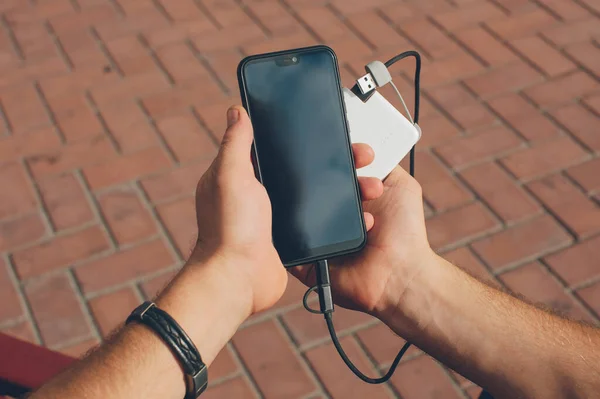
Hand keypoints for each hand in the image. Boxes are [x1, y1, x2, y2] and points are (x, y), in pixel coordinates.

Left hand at [188, 106, 383, 314]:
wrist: (240, 278)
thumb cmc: (230, 228)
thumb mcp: (230, 176)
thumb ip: (235, 143)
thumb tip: (237, 111)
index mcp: (240, 176)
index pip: (268, 146)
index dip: (292, 135)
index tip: (320, 126)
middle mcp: (256, 194)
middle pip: (297, 169)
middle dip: (328, 161)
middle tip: (358, 155)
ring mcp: (272, 216)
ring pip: (311, 193)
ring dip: (338, 187)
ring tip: (366, 183)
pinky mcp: (287, 236)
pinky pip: (314, 218)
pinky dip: (333, 213)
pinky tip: (353, 207)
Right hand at [291, 166, 433, 318]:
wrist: (401, 275)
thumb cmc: (405, 233)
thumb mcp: (400, 185)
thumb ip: (383, 163)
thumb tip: (362, 145)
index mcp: (347, 194)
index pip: (330, 167)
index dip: (338, 155)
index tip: (358, 154)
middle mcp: (328, 211)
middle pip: (310, 183)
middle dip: (329, 176)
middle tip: (359, 186)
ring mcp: (314, 232)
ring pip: (296, 207)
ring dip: (322, 205)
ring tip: (360, 217)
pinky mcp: (303, 256)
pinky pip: (285, 240)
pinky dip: (296, 231)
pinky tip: (326, 228)